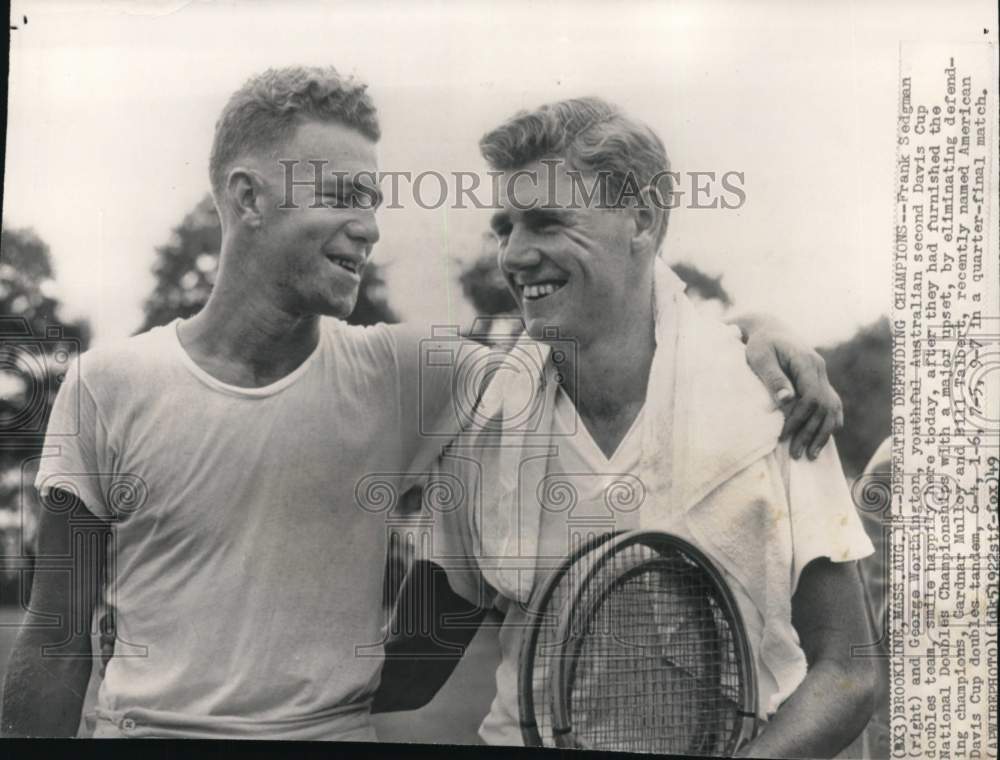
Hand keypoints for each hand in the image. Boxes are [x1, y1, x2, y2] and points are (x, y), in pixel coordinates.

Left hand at [744, 327, 842, 459]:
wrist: (770, 331)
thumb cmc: (760, 344)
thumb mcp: (760, 357)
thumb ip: (773, 377)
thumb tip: (786, 400)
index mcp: (806, 362)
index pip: (811, 396)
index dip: (799, 418)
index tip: (784, 435)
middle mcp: (819, 369)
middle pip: (824, 406)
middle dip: (810, 432)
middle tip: (796, 454)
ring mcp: (822, 375)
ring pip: (832, 408)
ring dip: (823, 432)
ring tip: (810, 455)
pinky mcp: (820, 381)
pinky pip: (832, 404)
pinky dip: (829, 422)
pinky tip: (823, 439)